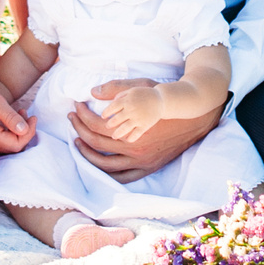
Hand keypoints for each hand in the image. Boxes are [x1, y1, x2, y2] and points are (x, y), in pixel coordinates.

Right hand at [0, 73, 33, 153]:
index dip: (29, 133)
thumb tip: (25, 130)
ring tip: (20, 112)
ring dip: (17, 131)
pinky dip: (8, 130)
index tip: (33, 117)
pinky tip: (10, 116)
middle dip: (24, 132)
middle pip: (11, 147)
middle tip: (28, 113)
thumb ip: (10, 117)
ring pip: (5, 144)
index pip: (15, 145)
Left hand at [70, 78, 218, 180]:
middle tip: (73, 118)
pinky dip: (106, 173)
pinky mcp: (147, 168)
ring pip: (104, 164)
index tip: (76, 106)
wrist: (190, 117)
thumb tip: (93, 91)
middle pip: (96, 143)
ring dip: (86, 153)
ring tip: (77, 140)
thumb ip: (117, 88)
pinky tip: (96, 162)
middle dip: (79, 129)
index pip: (95, 125)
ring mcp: (139, 161)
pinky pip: (121, 177)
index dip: (82, 115)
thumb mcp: (141, 87)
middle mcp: (132, 147)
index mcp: (129, 127)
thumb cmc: (163, 100)